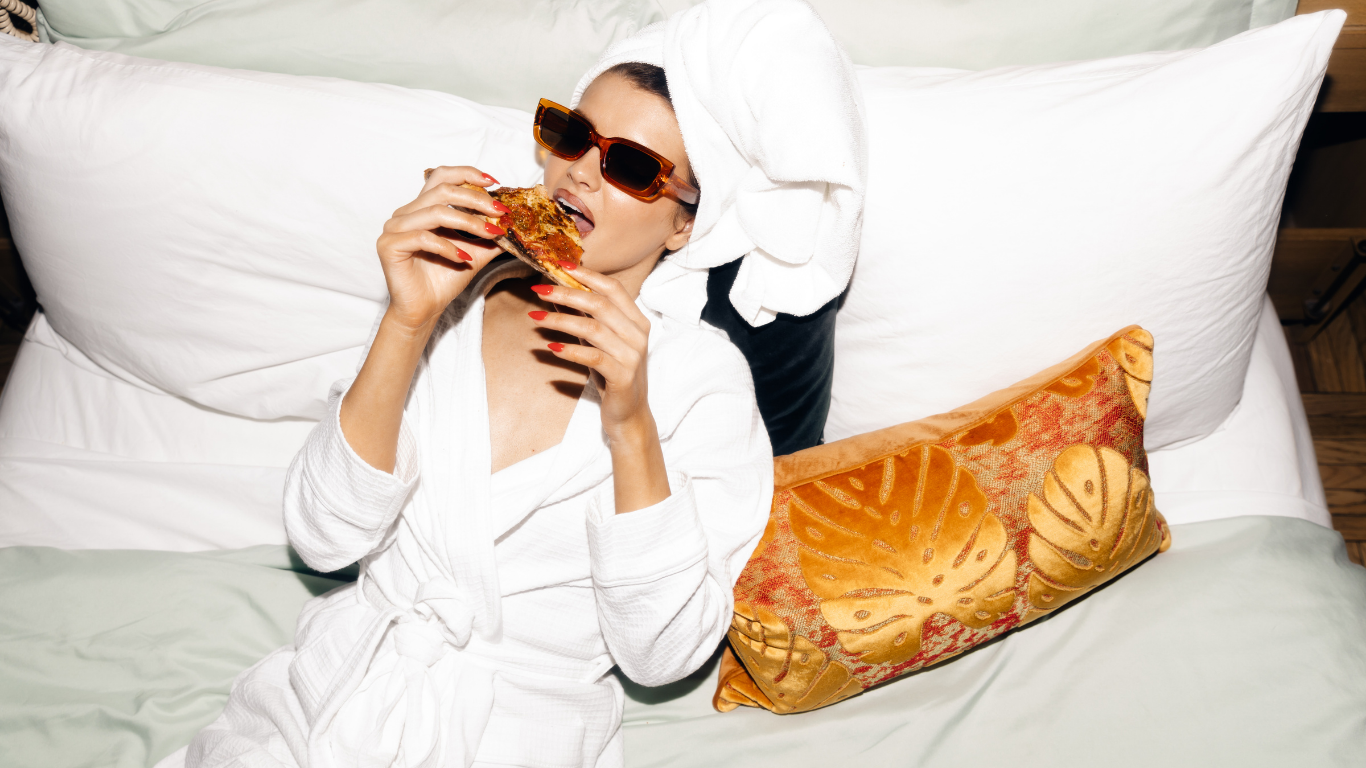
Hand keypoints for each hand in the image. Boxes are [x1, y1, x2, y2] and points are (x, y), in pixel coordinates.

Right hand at [375, 166, 509, 331]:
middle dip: (476, 200)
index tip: (494, 183)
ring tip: (490, 235)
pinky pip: (423, 238)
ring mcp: (394, 228)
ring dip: (468, 223)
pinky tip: (464, 259)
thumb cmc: (445, 279)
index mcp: (421, 208)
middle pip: (442, 191)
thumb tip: (513, 220)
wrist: (425, 309)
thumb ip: (489, 234)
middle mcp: (405, 213)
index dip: (467, 174)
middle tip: (499, 212)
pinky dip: (448, 247)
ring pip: (435, 212)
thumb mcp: (475, 251)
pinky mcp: (389, 245)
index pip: (442, 177)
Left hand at [528, 265, 653, 439]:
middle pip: (600, 304)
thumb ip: (584, 318)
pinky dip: (570, 350)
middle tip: (539, 290)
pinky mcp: (623, 377)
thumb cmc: (612, 373)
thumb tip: (556, 292)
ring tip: (536, 318)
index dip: (587, 275)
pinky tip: (551, 347)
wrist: (629, 414)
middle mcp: (638, 334)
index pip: (613, 288)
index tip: (559, 265)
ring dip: (561, 320)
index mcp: (636, 320)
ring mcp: (633, 356)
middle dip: (567, 293)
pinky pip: (594, 358)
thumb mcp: (598, 342)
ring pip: (594, 329)